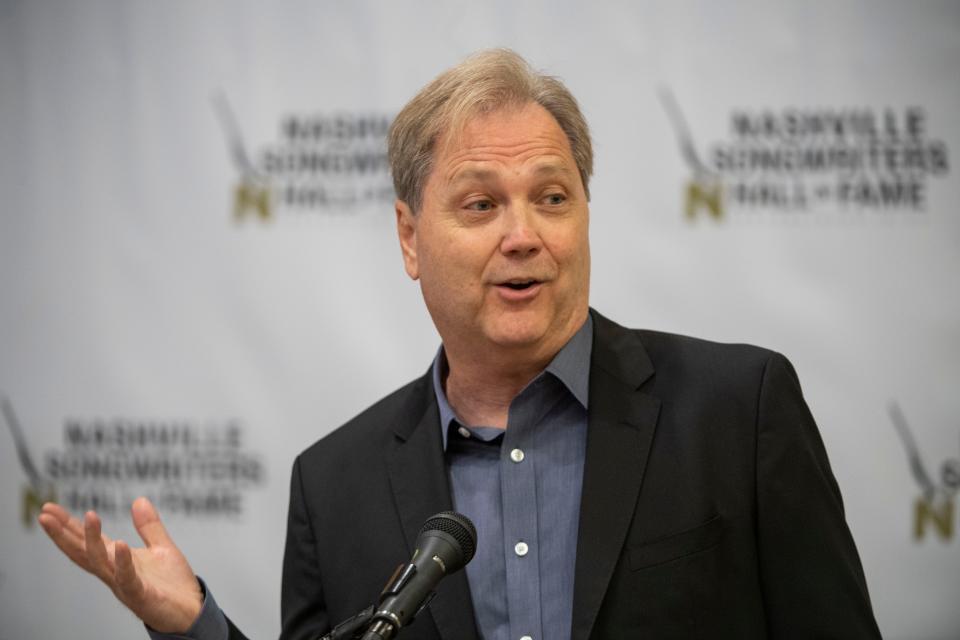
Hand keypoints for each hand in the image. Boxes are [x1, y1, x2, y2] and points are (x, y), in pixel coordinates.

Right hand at [38, 497, 202, 633]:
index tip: (48, 508)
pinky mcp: (141, 595)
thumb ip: (149, 526)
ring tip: (88, 515)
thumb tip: (139, 499)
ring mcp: (125, 585)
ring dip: (92, 540)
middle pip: (82, 552)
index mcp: (116, 561)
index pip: (86, 541)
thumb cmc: (172, 584)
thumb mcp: (161, 548)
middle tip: (44, 514)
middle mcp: (114, 573)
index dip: (67, 526)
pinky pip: (128, 578)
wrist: (192, 611)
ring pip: (100, 563)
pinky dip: (122, 562)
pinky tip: (119, 544)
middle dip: (63, 534)